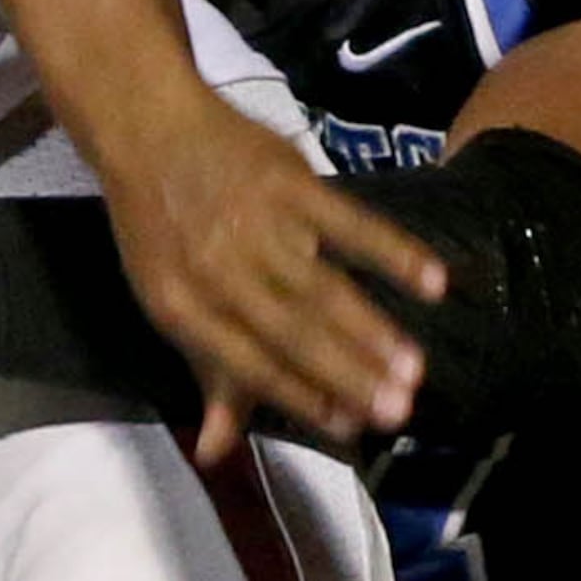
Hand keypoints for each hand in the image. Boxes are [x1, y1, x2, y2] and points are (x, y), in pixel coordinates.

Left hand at [89, 89, 435, 460]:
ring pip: (323, 286)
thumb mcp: (167, 302)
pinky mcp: (289, 181)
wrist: (148, 127)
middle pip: (292, 331)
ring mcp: (257, 222)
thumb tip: (215, 453)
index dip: (301, 398)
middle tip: (398, 412)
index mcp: (183, 307)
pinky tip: (432, 280)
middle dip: (347, 375)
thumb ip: (208, 374)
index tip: (350, 430)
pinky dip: (392, 251)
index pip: (248, 365)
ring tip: (413, 368)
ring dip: (371, 329)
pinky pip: (350, 221)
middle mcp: (219, 269)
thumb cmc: (160, 228)